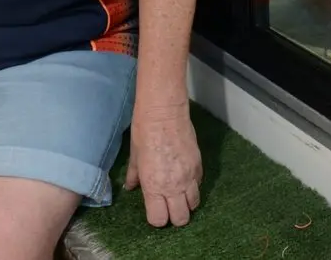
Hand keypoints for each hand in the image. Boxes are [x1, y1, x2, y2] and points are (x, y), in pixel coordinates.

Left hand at [123, 102, 201, 226]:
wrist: (165, 112)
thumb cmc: (144, 131)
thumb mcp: (135, 155)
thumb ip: (134, 175)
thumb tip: (131, 186)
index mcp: (154, 186)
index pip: (159, 219)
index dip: (156, 219)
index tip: (153, 210)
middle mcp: (173, 186)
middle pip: (181, 218)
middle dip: (174, 217)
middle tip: (167, 206)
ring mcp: (189, 176)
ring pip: (194, 204)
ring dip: (186, 203)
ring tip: (178, 193)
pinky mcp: (199, 165)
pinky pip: (198, 185)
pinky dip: (192, 186)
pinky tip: (184, 177)